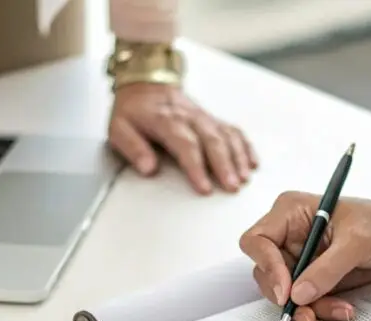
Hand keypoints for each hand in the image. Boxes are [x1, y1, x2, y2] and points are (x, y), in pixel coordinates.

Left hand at [108, 83, 256, 194]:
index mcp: (165, 120)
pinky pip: (233, 131)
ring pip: (226, 136)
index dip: (196, 167)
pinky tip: (252, 163)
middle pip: (211, 140)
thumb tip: (147, 168)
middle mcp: (189, 117)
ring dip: (237, 158)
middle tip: (231, 187)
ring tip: (243, 179)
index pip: (185, 144)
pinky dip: (245, 147)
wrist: (146, 82)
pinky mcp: (212, 120)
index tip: (204, 187)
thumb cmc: (133, 111)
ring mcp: (203, 118)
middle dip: (224, 165)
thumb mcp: (118, 128)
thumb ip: (133, 148)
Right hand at [239, 191, 370, 320]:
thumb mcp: (358, 242)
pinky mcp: (312, 277)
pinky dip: (321, 309)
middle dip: (288, 296)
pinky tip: (343, 309)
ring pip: (286, 292)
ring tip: (340, 310)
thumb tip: (297, 294)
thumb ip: (327, 267)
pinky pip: (305, 301)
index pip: (257, 241)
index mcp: (290, 212)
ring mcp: (299, 258)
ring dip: (308, 307)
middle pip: (266, 272)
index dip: (267, 267)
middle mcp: (288, 235)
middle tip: (308, 313)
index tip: (287, 292)